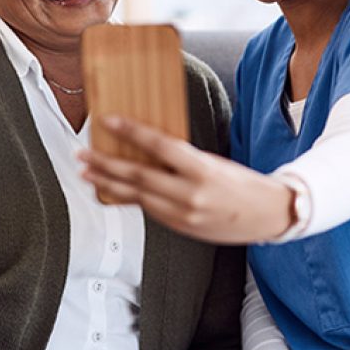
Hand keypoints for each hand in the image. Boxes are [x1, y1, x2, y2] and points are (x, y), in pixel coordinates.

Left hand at [78, 115, 294, 244]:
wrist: (268, 215)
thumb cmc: (242, 182)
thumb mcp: (214, 162)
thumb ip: (182, 159)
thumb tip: (147, 146)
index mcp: (202, 170)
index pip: (160, 146)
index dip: (131, 132)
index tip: (108, 120)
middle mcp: (190, 195)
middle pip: (139, 176)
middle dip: (105, 164)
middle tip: (82, 154)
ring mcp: (184, 216)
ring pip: (137, 196)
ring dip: (108, 183)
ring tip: (86, 172)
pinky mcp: (181, 228)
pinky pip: (148, 210)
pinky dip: (127, 198)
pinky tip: (111, 189)